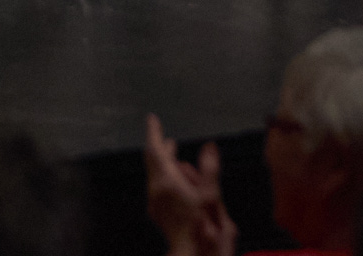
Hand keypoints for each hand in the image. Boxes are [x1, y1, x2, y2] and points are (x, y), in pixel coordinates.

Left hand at [142, 119, 234, 255]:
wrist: (190, 253)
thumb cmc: (201, 226)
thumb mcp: (210, 194)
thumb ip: (209, 169)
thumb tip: (209, 146)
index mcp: (166, 181)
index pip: (155, 150)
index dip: (154, 132)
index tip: (152, 118)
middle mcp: (156, 190)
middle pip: (153, 162)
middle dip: (160, 148)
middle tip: (167, 138)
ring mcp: (155, 203)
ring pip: (156, 175)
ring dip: (165, 163)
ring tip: (174, 155)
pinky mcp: (158, 213)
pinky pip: (159, 187)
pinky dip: (167, 176)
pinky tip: (179, 179)